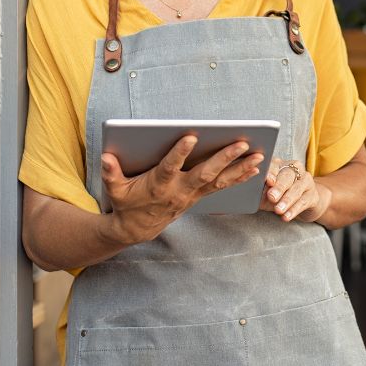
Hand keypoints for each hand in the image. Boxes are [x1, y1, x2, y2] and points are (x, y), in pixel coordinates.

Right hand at [100, 135, 264, 244]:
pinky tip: (255, 167)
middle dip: (224, 158)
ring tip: (259, 155)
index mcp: (159, 185)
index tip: (191, 136)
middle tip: (242, 143)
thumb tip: (106, 157)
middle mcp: (180, 190)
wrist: (137, 229)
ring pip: (220, 180)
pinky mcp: (199, 196)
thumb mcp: (115, 189)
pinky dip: (239, 177)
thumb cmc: (126, 203)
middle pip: (205, 173)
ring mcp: (192, 194)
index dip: (180, 153)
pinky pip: (222, 186)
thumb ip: (111, 173)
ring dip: (240, 168)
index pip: (170, 167)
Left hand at [261, 158, 330, 222]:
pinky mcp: (313, 194)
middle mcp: (295, 169)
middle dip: (279, 187)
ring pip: (296, 189)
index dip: (271, 173)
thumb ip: (261, 191)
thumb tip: (253, 194)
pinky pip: (303, 202)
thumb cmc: (279, 195)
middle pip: (287, 176)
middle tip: (271, 197)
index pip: (275, 165)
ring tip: (278, 210)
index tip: (267, 181)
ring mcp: (306, 181)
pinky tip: (286, 216)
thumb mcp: (267, 192)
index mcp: (280, 164)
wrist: (302, 202)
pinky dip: (294, 210)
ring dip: (287, 200)